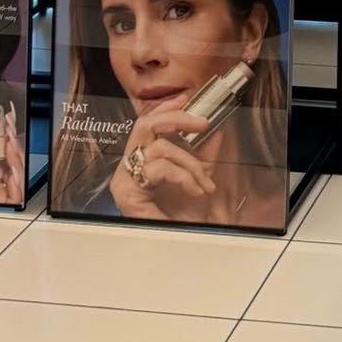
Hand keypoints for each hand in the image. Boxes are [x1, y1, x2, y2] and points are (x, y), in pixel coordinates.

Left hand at [0, 107, 24, 205]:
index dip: (2, 139)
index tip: (2, 120)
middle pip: (9, 161)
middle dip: (11, 140)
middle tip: (7, 121)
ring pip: (15, 172)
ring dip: (14, 151)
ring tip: (8, 134)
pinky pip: (16, 190)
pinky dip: (16, 172)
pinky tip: (10, 156)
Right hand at [108, 107, 214, 221]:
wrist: (176, 245)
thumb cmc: (180, 216)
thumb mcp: (197, 178)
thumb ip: (204, 155)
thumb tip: (217, 131)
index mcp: (141, 160)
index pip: (148, 123)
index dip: (166, 107)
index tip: (186, 96)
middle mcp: (128, 166)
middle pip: (144, 124)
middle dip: (177, 118)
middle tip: (202, 123)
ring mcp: (124, 178)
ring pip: (160, 148)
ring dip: (191, 163)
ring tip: (205, 183)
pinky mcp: (126, 192)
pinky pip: (160, 168)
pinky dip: (184, 175)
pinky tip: (195, 189)